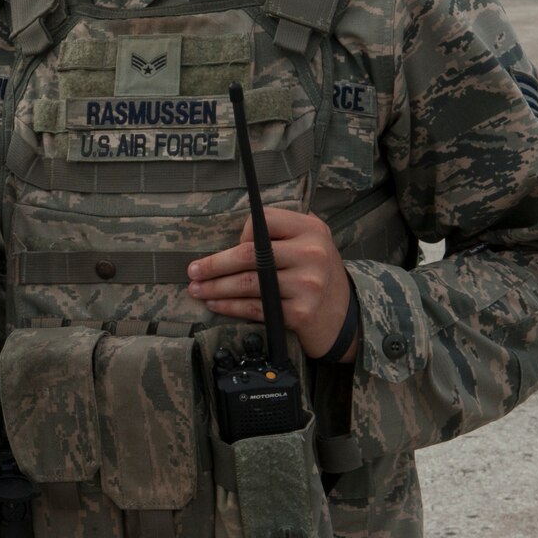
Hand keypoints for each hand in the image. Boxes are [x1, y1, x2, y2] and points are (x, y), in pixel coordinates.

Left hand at [188, 207, 356, 360]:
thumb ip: (280, 232)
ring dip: (215, 287)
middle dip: (214, 264)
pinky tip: (215, 303)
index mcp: (311, 229)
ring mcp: (307, 284)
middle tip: (192, 271)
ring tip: (196, 289)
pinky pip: (254, 308)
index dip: (242, 233)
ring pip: (248, 284)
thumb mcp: (310, 242)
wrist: (345, 316)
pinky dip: (229, 306)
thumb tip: (232, 234)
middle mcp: (311, 253)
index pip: (263, 221)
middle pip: (249, 255)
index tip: (230, 247)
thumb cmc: (317, 274)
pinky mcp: (300, 312)